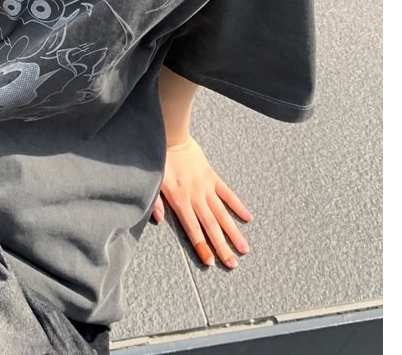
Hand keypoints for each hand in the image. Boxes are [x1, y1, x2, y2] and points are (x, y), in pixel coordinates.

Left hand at [151, 136, 251, 268]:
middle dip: (221, 247)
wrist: (171, 137)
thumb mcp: (153, 182)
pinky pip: (227, 193)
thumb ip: (156, 202)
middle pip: (210, 226)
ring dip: (233, 232)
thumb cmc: (160, 161)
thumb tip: (159, 220)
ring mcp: (206, 187)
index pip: (193, 229)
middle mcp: (196, 197)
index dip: (202, 246)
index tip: (211, 263)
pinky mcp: (212, 177)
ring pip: (222, 213)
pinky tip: (247, 218)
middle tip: (232, 264)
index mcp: (180, 200)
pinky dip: (237, 205)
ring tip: (244, 249)